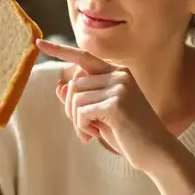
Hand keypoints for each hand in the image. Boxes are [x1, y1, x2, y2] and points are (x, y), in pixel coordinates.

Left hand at [36, 38, 175, 172]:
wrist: (156, 152)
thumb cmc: (128, 133)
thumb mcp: (101, 114)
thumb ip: (82, 100)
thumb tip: (60, 88)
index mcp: (117, 73)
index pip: (83, 57)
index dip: (60, 51)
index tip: (38, 43)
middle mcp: (119, 75)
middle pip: (74, 84)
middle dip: (72, 109)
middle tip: (84, 128)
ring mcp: (119, 87)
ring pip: (75, 98)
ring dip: (77, 120)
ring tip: (91, 133)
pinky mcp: (116, 103)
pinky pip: (81, 112)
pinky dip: (82, 127)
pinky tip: (94, 136)